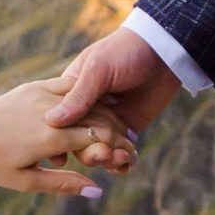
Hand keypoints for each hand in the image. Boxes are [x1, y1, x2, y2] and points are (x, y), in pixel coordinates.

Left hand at [0, 79, 139, 195]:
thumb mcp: (26, 182)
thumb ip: (64, 184)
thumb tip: (98, 191)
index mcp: (50, 138)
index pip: (99, 138)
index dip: (119, 148)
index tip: (131, 158)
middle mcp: (50, 113)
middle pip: (98, 118)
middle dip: (119, 132)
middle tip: (132, 145)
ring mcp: (42, 96)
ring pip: (86, 101)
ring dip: (107, 114)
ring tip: (119, 128)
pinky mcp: (34, 87)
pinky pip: (68, 88)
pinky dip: (87, 98)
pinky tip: (97, 107)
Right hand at [43, 26, 181, 162]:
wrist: (162, 51)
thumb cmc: (124, 51)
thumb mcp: (98, 70)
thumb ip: (78, 96)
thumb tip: (51, 121)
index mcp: (70, 93)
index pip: (58, 123)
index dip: (57, 141)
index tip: (58, 158)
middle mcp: (86, 110)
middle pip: (77, 141)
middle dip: (87, 153)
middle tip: (101, 155)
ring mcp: (108, 121)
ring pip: (98, 150)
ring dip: (106, 159)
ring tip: (118, 158)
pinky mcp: (128, 129)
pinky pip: (119, 152)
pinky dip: (122, 162)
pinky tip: (127, 163)